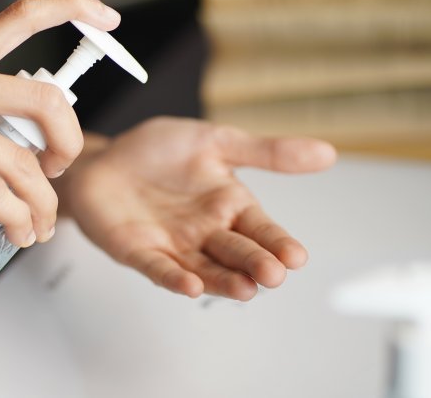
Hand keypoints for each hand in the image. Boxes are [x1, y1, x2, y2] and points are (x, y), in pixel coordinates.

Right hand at [0, 0, 119, 245]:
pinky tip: (15, 231)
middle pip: (46, 100)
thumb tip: (17, 136)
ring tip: (38, 225)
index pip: (21, 15)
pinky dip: (16, 219)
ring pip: (23, 164)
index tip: (109, 18)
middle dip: (71, 142)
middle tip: (62, 169)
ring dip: (43, 204)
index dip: (74, 8)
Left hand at [61, 117, 336, 300]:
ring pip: (206, 269)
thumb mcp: (216, 142)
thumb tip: (327, 152)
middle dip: (255, 265)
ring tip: (245, 289)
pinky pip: (159, 269)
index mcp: (229, 206)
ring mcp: (173, 246)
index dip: (278, 243)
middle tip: (273, 275)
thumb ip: (267, 152)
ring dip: (224, 281)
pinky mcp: (139, 252)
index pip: (261, 229)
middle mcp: (206, 232)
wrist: (103, 157)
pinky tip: (191, 286)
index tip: (296, 256)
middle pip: (237, 253)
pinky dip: (175, 278)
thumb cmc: (157, 151)